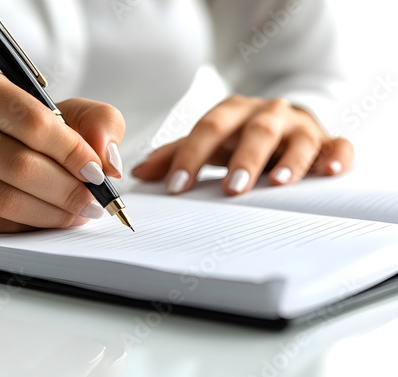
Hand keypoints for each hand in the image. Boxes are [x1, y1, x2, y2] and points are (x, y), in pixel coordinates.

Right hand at [0, 68, 124, 231]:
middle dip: (67, 189)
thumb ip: (101, 123)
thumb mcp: (73, 112)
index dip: (71, 152)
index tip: (97, 173)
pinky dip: (31, 225)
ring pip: (4, 199)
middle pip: (18, 165)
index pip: (31, 122)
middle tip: (95, 202)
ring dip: (53, 212)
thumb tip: (107, 161)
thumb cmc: (34, 127)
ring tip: (80, 212)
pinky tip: (50, 216)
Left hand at [132, 95, 352, 193]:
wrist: (283, 124)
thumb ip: (177, 154)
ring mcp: (300, 127)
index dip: (191, 156)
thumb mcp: (209, 142)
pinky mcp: (326, 141)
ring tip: (278, 183)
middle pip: (255, 131)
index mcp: (234, 112)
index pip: (208, 128)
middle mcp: (267, 114)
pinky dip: (338, 157)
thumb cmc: (239, 137)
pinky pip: (339, 145)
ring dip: (289, 161)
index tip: (176, 187)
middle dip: (243, 159)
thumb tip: (138, 173)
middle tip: (231, 188)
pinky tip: (331, 172)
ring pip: (298, 138)